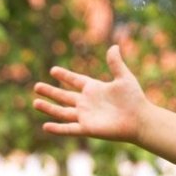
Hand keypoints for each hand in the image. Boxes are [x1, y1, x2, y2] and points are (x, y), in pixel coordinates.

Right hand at [33, 45, 148, 142]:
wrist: (140, 119)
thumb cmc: (134, 99)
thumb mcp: (124, 78)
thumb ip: (115, 63)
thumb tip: (114, 46)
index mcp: (94, 89)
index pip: (75, 81)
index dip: (65, 76)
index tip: (53, 70)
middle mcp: (87, 102)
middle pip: (64, 96)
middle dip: (50, 92)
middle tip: (36, 86)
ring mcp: (85, 116)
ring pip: (62, 112)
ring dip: (49, 108)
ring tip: (35, 102)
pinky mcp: (87, 128)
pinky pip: (69, 129)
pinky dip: (58, 128)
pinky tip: (46, 126)